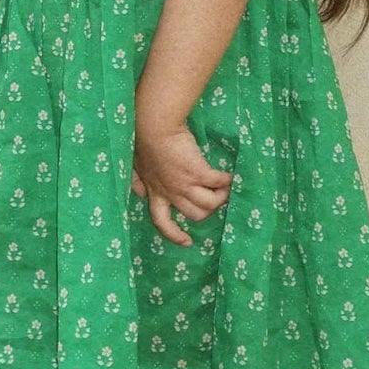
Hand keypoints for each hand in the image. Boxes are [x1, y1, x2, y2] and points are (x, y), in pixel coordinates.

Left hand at [130, 122, 233, 246]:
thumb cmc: (144, 142)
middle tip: (213, 199)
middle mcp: (171, 193)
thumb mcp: (137, 166)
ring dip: (221, 197)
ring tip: (225, 187)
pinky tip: (232, 176)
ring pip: (209, 205)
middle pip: (195, 215)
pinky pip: (219, 183)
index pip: (162, 222)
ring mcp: (185, 184)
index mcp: (156, 193)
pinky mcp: (198, 173)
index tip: (187, 242)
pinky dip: (228, 181)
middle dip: (207, 211)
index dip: (174, 235)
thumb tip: (141, 192)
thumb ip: (139, 181)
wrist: (154, 126)